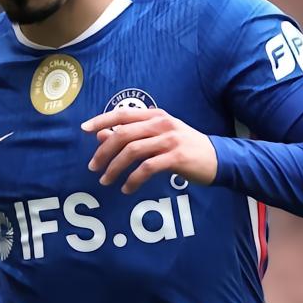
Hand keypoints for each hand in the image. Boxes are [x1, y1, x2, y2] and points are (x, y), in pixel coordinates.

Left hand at [81, 107, 216, 193]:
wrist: (218, 158)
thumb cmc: (185, 147)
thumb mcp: (159, 136)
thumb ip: (133, 134)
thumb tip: (101, 135)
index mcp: (156, 115)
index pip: (122, 114)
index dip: (101, 120)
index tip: (84, 129)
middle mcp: (161, 124)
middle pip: (123, 134)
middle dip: (104, 151)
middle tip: (93, 167)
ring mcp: (170, 140)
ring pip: (132, 151)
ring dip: (115, 168)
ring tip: (106, 181)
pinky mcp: (177, 158)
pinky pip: (147, 168)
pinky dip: (133, 180)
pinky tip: (127, 189)